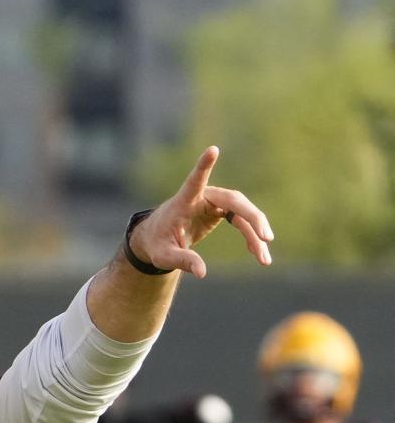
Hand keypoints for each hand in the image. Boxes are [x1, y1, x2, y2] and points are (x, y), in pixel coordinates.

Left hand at [128, 147, 272, 277]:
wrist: (159, 238)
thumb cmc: (157, 243)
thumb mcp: (164, 256)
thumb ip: (181, 261)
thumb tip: (202, 272)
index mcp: (184, 200)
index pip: (195, 180)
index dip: (203, 166)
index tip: (212, 150)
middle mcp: (204, 196)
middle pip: (233, 201)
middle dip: (252, 218)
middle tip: (266, 238)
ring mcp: (215, 202)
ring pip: (242, 212)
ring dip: (255, 233)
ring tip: (264, 259)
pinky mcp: (221, 211)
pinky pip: (241, 221)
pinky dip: (250, 237)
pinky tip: (259, 253)